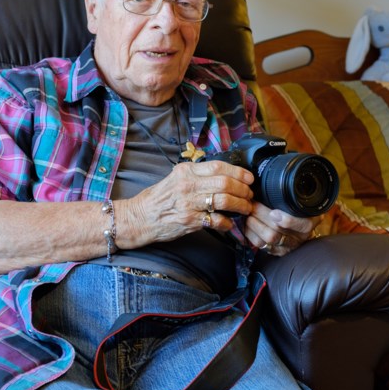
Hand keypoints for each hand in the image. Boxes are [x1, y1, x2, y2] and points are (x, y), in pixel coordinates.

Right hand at [119, 160, 254, 247]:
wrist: (139, 218)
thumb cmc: (158, 199)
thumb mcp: (175, 178)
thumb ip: (197, 175)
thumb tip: (223, 175)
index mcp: (186, 171)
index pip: (218, 166)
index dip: (238, 171)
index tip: (249, 178)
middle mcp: (187, 184)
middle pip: (224, 182)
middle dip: (242, 189)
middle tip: (249, 195)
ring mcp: (188, 203)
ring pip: (223, 200)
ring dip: (240, 205)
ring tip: (246, 208)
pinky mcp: (189, 220)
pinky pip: (215, 220)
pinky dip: (226, 222)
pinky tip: (229, 223)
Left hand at [244, 202, 319, 256]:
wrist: (299, 228)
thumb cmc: (298, 210)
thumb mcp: (301, 201)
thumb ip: (294, 195)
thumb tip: (278, 178)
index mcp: (310, 221)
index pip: (303, 225)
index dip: (288, 221)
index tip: (274, 213)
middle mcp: (301, 236)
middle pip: (279, 231)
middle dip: (262, 216)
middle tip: (252, 204)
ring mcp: (288, 245)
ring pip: (267, 239)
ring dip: (254, 224)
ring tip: (249, 213)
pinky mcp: (276, 251)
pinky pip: (260, 245)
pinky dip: (250, 233)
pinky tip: (248, 223)